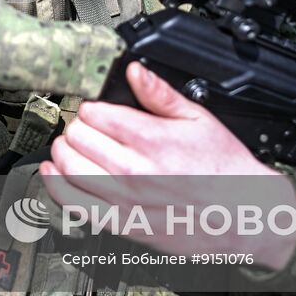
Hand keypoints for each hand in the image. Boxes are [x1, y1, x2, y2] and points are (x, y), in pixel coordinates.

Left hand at [38, 61, 295, 269]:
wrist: (243, 216)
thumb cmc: (224, 169)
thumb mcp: (200, 120)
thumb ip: (161, 94)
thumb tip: (135, 71)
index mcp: (152, 140)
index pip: (95, 113)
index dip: (92, 107)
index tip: (98, 109)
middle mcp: (133, 170)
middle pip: (77, 137)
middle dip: (77, 126)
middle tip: (87, 126)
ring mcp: (124, 200)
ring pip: (68, 167)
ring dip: (62, 150)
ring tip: (71, 144)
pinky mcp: (122, 224)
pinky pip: (74, 204)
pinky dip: (56, 184)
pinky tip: (53, 171)